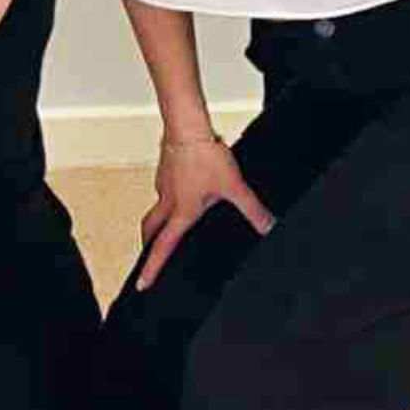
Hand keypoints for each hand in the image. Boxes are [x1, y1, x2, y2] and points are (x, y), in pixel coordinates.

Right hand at [136, 133, 273, 288]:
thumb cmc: (204, 155)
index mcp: (182, 212)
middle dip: (149, 245)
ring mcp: (163, 184)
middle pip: (150, 230)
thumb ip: (252, 209)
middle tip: (149, 255)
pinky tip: (185, 189)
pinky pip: (164, 189)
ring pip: (157, 208)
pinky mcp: (165, 169)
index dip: (152, 268)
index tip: (142, 284)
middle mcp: (167, 201)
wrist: (187, 126)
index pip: (163, 247)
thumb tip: (267, 227)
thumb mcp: (234, 186)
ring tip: (175, 221)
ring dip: (161, 219)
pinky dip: (170, 196)